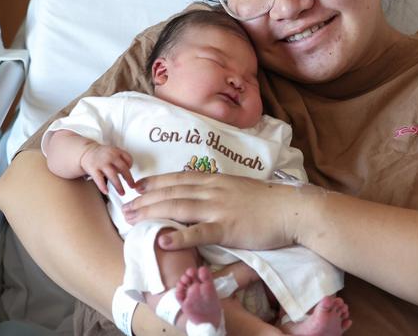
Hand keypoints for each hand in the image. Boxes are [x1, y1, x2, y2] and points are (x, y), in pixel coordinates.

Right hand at [80, 144, 134, 194]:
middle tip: (132, 186)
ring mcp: (101, 163)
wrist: (86, 152)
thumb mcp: (114, 152)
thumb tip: (129, 173)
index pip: (128, 158)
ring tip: (122, 193)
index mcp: (117, 151)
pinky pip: (99, 179)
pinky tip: (106, 192)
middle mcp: (110, 156)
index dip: (131, 166)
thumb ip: (122, 161)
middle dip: (129, 178)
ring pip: (112, 175)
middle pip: (123, 168)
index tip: (131, 173)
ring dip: (118, 186)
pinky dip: (103, 186)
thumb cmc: (102, 155)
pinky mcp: (93, 168)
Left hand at [121, 172, 313, 250]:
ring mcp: (219, 208)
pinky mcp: (228, 228)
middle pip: (173, 191)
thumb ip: (220, 189)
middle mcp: (213, 191)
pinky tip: (163, 239)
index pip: (179, 178)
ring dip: (153, 212)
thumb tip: (203, 192)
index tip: (136, 185)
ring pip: (179, 207)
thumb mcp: (240, 187)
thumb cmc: (268, 201)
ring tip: (133, 218)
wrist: (291, 208)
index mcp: (216, 180)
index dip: (155, 181)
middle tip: (125, 205)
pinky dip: (180, 235)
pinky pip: (199, 232)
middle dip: (146, 197)